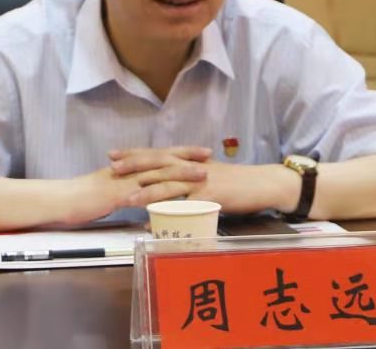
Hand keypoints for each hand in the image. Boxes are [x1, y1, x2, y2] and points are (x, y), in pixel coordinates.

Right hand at [65, 147, 210, 223]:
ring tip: (203, 174)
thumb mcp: (109, 188)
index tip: (199, 151)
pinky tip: (179, 198)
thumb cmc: (82, 197)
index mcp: (128, 167)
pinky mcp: (119, 196)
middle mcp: (129, 170)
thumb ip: (126, 187)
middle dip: (187, 156)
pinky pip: (144, 194)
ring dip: (182, 173)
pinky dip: (163, 195)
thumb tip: (141, 192)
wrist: (61, 199)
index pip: (158, 155)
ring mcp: (125, 182)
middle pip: (163, 159)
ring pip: (158, 174)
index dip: (180, 152)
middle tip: (209, 154)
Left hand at [111, 149, 299, 214]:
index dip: (136, 153)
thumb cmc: (239, 182)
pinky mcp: (212, 196)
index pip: (158, 154)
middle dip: (134, 165)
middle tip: (112, 166)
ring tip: (128, 198)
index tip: (114, 154)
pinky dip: (172, 213)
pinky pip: (188, 206)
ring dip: (148, 191)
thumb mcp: (211, 175)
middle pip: (159, 164)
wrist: (264, 183)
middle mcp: (193, 167)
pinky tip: (158, 222)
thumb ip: (191, 178)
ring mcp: (202, 181)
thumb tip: (173, 187)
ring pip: (170, 184)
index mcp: (191, 161)